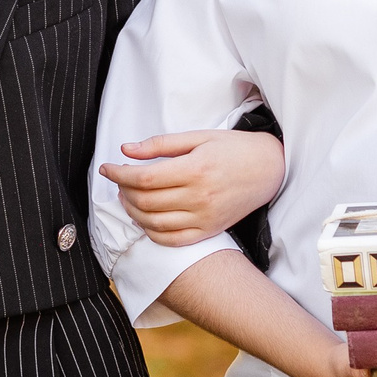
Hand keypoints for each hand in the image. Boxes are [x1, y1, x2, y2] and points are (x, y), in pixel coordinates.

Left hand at [98, 128, 285, 247]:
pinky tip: (145, 220)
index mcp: (195, 169)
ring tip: (129, 198)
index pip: (143, 178)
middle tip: (119, 181)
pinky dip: (152, 233)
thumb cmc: (233, 149)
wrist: (269, 169)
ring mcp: (204, 218)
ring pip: (154, 223)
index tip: (107, 168)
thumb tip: (126, 149)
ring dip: (133, 212)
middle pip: (145, 202)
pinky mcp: (209, 231)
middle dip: (123, 192)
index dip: (119, 174)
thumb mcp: (198, 137)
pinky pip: (172, 240)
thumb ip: (160, 144)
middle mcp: (199, 197)